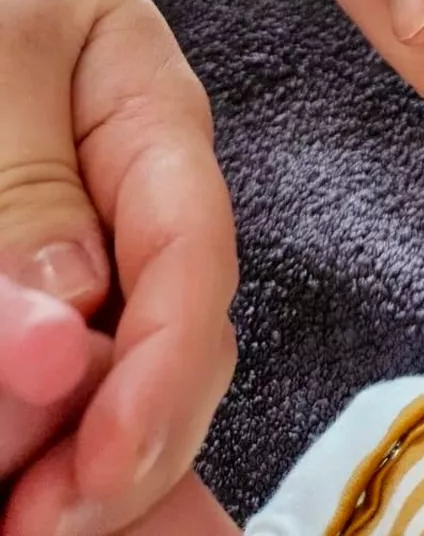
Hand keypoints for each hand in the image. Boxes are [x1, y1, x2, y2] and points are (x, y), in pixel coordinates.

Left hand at [0, 0, 237, 535]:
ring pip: (144, 369)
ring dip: (97, 460)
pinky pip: (93, 364)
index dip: (161, 379)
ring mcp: (119, 245)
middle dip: (130, 450)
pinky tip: (28, 471)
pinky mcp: (75, 278)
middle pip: (186, 342)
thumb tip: (64, 320)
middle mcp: (156, 206)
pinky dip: (67, 430)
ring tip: (25, 517)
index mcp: (161, 133)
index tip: (93, 474)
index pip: (192, 265)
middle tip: (39, 526)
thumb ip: (27, 178)